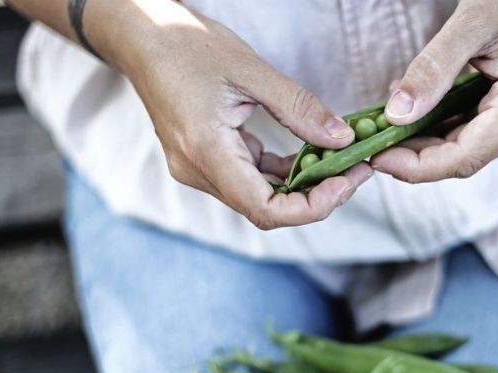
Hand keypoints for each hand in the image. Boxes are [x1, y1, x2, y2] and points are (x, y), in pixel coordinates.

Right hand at [101, 1, 370, 228]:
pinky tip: (306, 154)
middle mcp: (198, 171)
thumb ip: (298, 107)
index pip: (264, 209)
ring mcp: (198, 169)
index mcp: (206, 152)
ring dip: (300, 186)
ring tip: (339, 162)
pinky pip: (248, 179)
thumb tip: (342, 138)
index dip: (310, 208)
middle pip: (265, 209)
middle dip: (315, 197)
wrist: (142, 37)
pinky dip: (280, 172)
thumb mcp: (250, 70)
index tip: (344, 184)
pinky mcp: (204, 160)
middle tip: (355, 171)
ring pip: (258, 197)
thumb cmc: (186, 45)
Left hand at [371, 0, 497, 181]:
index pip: (466, 156)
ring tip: (386, 130)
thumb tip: (396, 115)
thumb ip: (432, 70)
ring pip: (465, 150)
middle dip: (415, 156)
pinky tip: (411, 119)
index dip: (418, 166)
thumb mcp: (469, 23)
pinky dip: (439, 129)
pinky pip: (472, 134)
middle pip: (464, 158)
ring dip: (424, 144)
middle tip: (373, 146)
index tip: (378, 158)